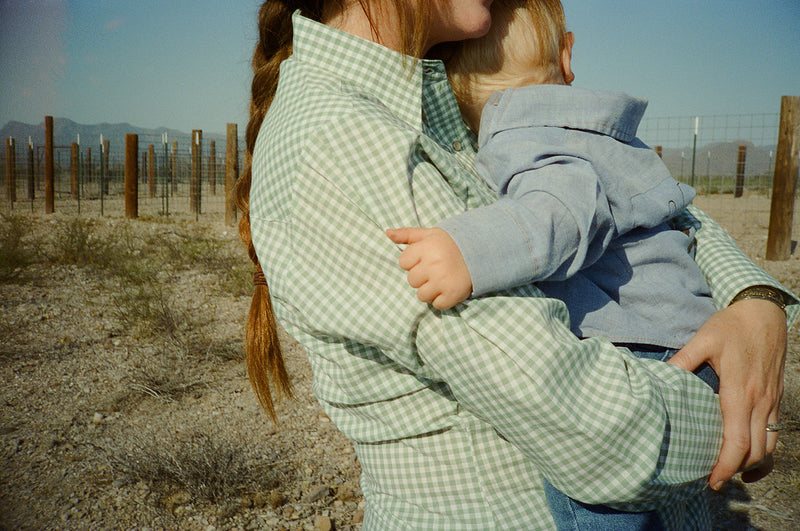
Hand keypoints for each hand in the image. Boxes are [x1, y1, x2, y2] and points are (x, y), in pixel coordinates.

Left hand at [386, 227, 471, 309]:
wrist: (480, 252)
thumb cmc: (450, 243)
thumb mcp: (429, 234)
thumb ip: (407, 234)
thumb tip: (387, 232)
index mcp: (426, 248)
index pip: (403, 263)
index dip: (413, 261)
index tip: (425, 258)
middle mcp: (433, 264)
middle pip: (411, 280)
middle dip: (421, 276)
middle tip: (435, 269)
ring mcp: (443, 281)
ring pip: (421, 295)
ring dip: (430, 290)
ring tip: (441, 280)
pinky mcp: (452, 294)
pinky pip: (436, 305)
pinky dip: (441, 299)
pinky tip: (448, 288)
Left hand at [667, 298, 786, 489]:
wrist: (765, 313)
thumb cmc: (732, 326)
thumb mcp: (703, 339)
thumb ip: (682, 360)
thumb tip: (659, 375)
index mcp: (740, 391)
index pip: (737, 440)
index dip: (725, 464)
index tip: (712, 479)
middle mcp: (760, 401)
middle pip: (755, 450)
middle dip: (735, 470)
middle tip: (713, 480)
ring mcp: (771, 401)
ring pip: (769, 446)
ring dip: (752, 463)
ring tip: (728, 470)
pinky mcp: (776, 398)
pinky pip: (775, 433)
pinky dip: (765, 450)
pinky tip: (750, 456)